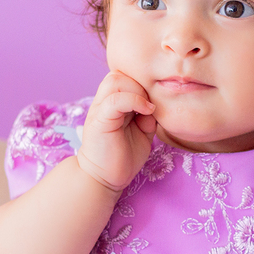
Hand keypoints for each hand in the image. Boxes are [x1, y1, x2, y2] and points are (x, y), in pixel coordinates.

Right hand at [76, 70, 156, 192]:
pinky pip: (115, 100)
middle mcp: (103, 102)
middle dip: (140, 85)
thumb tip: (154, 105)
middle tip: (150, 106)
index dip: (141, 84)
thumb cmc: (123, 157)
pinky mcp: (100, 121)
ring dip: (137, 91)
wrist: (104, 179)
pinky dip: (134, 101)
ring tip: (146, 109)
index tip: (153, 102)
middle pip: (119, 74)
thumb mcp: (143, 132)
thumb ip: (148, 115)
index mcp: (113, 103)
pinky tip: (146, 113)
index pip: (125, 77)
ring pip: (115, 80)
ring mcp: (99, 110)